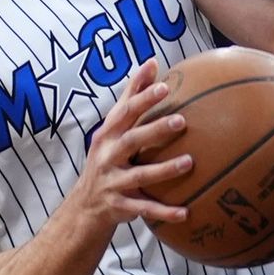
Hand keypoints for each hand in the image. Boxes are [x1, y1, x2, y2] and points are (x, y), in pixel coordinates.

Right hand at [67, 60, 193, 227]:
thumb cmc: (107, 158)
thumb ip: (132, 96)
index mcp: (108, 135)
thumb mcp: (114, 128)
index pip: (126, 112)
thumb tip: (152, 62)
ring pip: (140, 175)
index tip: (164, 86)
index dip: (143, 98)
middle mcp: (107, 157)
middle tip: (182, 121)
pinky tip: (185, 212)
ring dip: (164, 169)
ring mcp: (113, 182)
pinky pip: (144, 209)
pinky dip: (164, 212)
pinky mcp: (120, 206)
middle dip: (155, 130)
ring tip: (189, 162)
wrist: (84, 207)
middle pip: (131, 141)